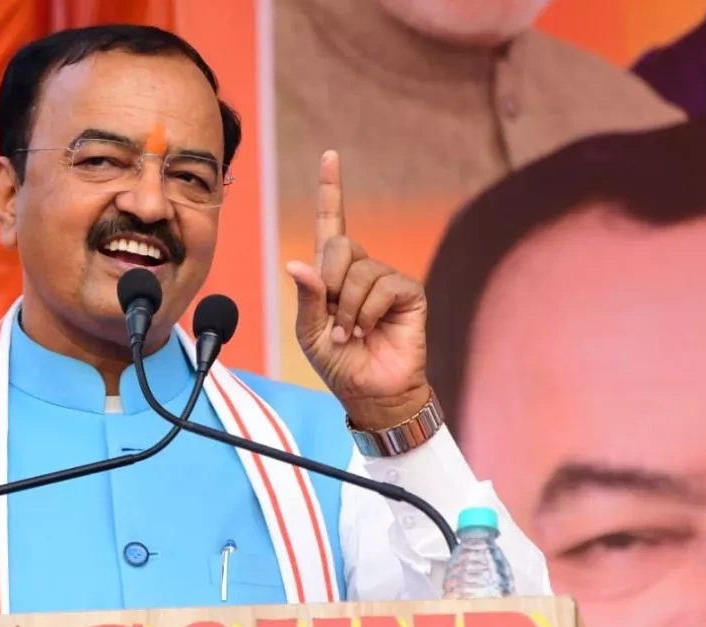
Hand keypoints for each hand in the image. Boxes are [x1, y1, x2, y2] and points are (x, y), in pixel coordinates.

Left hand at [286, 151, 431, 429]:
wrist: (370, 392)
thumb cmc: (338, 363)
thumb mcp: (309, 332)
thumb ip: (306, 297)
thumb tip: (295, 263)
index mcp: (332, 273)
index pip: (331, 223)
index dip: (331, 190)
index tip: (330, 155)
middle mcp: (361, 269)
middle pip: (339, 244)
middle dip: (329, 284)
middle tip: (334, 322)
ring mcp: (387, 279)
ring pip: (359, 270)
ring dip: (347, 310)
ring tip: (350, 335)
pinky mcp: (409, 293)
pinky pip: (383, 286)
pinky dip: (368, 312)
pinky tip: (370, 331)